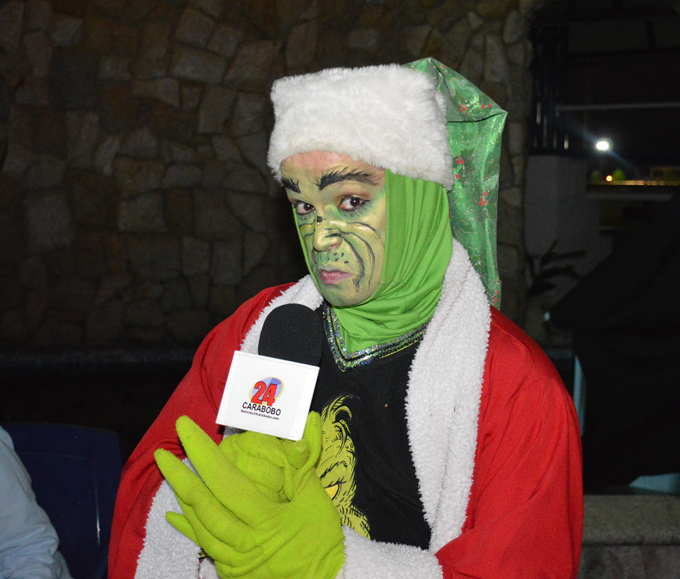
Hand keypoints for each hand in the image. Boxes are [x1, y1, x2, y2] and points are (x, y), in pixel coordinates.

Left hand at [155, 414, 343, 578]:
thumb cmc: (322, 540)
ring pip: (200, 525)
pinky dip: (187, 529)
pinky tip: (172, 515)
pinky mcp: (232, 570)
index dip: (203, 452)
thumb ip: (303, 464)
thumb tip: (307, 423)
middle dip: (180, 475)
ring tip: (168, 474)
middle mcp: (243, 541)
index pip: (225, 480)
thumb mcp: (316, 500)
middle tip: (162, 452)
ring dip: (181, 497)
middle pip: (203, 503)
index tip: (185, 428)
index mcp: (264, 519)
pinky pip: (204, 546)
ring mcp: (234, 559)